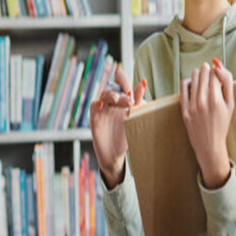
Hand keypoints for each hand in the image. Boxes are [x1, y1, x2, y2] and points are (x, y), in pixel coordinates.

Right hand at [90, 63, 146, 188]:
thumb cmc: (126, 135)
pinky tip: (101, 105)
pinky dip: (96, 103)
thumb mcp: (135, 117)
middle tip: (130, 99)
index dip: (125, 80)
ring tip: (118, 100)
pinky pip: (93, 106)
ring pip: (104, 95)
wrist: (115, 154)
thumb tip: (142, 82)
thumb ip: (138, 101)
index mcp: (123, 101)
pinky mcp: (95, 118)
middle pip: (113, 87)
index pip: (122, 84)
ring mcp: (103, 109)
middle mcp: (112, 103)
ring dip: (111, 94)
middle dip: (121, 88)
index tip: (136, 82)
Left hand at [180, 58, 233, 188]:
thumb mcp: (230, 104)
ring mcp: (192, 107)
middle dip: (207, 69)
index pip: (214, 74)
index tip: (217, 71)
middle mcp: (203, 102)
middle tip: (209, 69)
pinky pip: (183, 89)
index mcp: (217, 100)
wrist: (210, 144)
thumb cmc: (223, 123)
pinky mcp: (184, 111)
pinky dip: (188, 82)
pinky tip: (192, 83)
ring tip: (201, 74)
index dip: (216, 70)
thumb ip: (227, 83)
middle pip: (203, 74)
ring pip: (193, 79)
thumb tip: (219, 66)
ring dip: (197, 73)